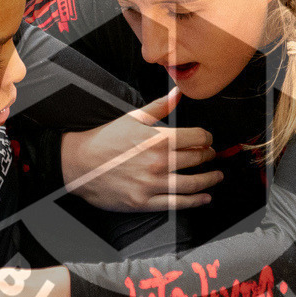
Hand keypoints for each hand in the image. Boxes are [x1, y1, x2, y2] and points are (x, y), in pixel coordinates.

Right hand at [61, 87, 222, 211]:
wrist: (79, 164)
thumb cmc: (105, 140)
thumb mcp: (132, 118)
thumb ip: (160, 106)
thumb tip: (179, 92)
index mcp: (157, 139)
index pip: (196, 137)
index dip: (207, 138)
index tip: (208, 139)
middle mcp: (158, 162)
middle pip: (197, 160)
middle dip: (209, 157)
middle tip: (212, 156)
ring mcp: (152, 184)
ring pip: (192, 184)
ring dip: (209, 180)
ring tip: (216, 176)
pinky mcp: (144, 202)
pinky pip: (177, 203)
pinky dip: (195, 201)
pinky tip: (204, 197)